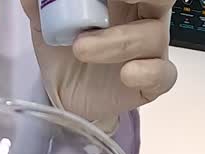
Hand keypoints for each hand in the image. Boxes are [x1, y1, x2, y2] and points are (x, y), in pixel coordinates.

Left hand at [21, 0, 177, 131]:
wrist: (64, 93)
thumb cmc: (64, 50)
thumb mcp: (44, 22)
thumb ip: (40, 4)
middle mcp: (142, 18)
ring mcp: (149, 50)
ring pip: (152, 36)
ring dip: (116, 41)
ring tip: (80, 49)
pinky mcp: (151, 81)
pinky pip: (164, 73)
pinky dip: (148, 72)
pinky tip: (126, 74)